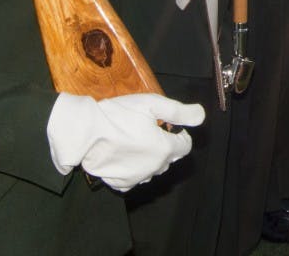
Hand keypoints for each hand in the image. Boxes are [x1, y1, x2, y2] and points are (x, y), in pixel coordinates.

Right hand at [47, 92, 204, 191]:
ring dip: (151, 157)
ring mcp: (139, 178)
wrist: (86, 133)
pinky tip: (124, 153)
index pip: (185, 145)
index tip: (170, 124)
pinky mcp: (122, 184)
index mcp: (165, 149)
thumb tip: (201, 115)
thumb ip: (179, 111)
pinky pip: (136, 177)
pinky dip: (134, 167)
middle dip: (166, 144)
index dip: (180, 132)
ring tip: (136, 139)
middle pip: (170, 158)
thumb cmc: (119, 115)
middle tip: (150, 128)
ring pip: (153, 168)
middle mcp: (156, 168)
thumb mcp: (151, 104)